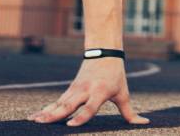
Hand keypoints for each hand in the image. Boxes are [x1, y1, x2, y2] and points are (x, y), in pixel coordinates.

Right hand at [27, 58, 148, 126]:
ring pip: (58, 104)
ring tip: (33, 122)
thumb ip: (130, 112)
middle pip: (68, 105)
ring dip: (45, 113)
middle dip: (54, 115)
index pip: (89, 108)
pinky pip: (55, 103)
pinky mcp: (69, 91)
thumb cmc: (116, 76)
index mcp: (100, 92)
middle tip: (42, 123)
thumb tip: (145, 123)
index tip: (71, 126)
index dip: (81, 117)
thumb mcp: (123, 93)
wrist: (103, 53)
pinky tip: (34, 117)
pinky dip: (45, 110)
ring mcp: (74, 90)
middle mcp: (85, 91)